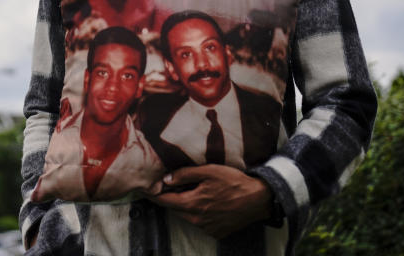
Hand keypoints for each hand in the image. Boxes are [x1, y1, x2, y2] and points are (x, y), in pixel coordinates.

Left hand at [145, 165, 272, 238]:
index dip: (154, 195)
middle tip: (169, 186)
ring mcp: (208, 229)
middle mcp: (198, 220)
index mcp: (193, 204)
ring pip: (188, 216)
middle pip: (176, 209)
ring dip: (186, 205)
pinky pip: (201, 223)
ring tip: (193, 192)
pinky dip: (199, 213)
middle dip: (171, 198)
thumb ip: (185, 175)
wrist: (259, 199)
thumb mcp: (208, 171)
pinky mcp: (217, 233)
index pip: (166, 201)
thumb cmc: (234, 182)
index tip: (145, 190)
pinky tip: (208, 202)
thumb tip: (166, 180)